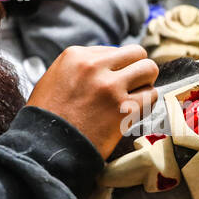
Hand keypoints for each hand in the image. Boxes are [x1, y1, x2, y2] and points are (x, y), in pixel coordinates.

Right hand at [26, 44, 158, 158]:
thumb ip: (79, 67)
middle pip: (136, 53)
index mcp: (75, 55)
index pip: (113, 50)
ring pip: (149, 69)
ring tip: (135, 97)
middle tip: (132, 84)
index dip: (116, 67)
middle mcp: (94, 66)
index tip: (112, 80)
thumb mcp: (54, 78)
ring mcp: (110, 87)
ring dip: (145, 84)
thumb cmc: (47, 117)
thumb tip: (106, 63)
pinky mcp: (124, 109)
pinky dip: (147, 104)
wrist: (46, 148)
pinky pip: (151, 96)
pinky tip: (135, 112)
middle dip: (137, 68)